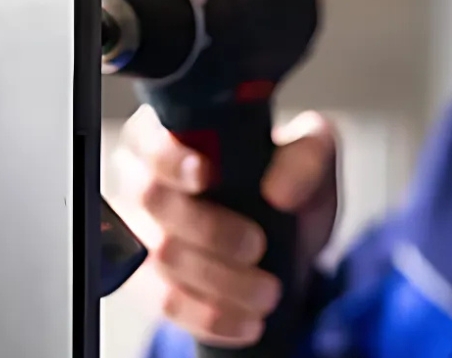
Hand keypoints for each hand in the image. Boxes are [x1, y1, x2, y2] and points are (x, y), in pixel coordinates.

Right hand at [109, 106, 339, 347]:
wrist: (285, 246)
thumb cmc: (284, 186)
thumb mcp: (311, 158)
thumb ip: (307, 157)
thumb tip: (279, 188)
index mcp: (172, 133)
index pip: (149, 137)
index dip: (169, 157)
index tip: (204, 175)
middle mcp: (144, 178)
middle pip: (153, 198)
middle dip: (209, 228)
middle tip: (256, 245)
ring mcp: (140, 232)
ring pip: (162, 256)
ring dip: (221, 280)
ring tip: (266, 291)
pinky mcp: (147, 282)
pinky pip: (166, 302)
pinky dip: (211, 315)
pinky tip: (246, 319)